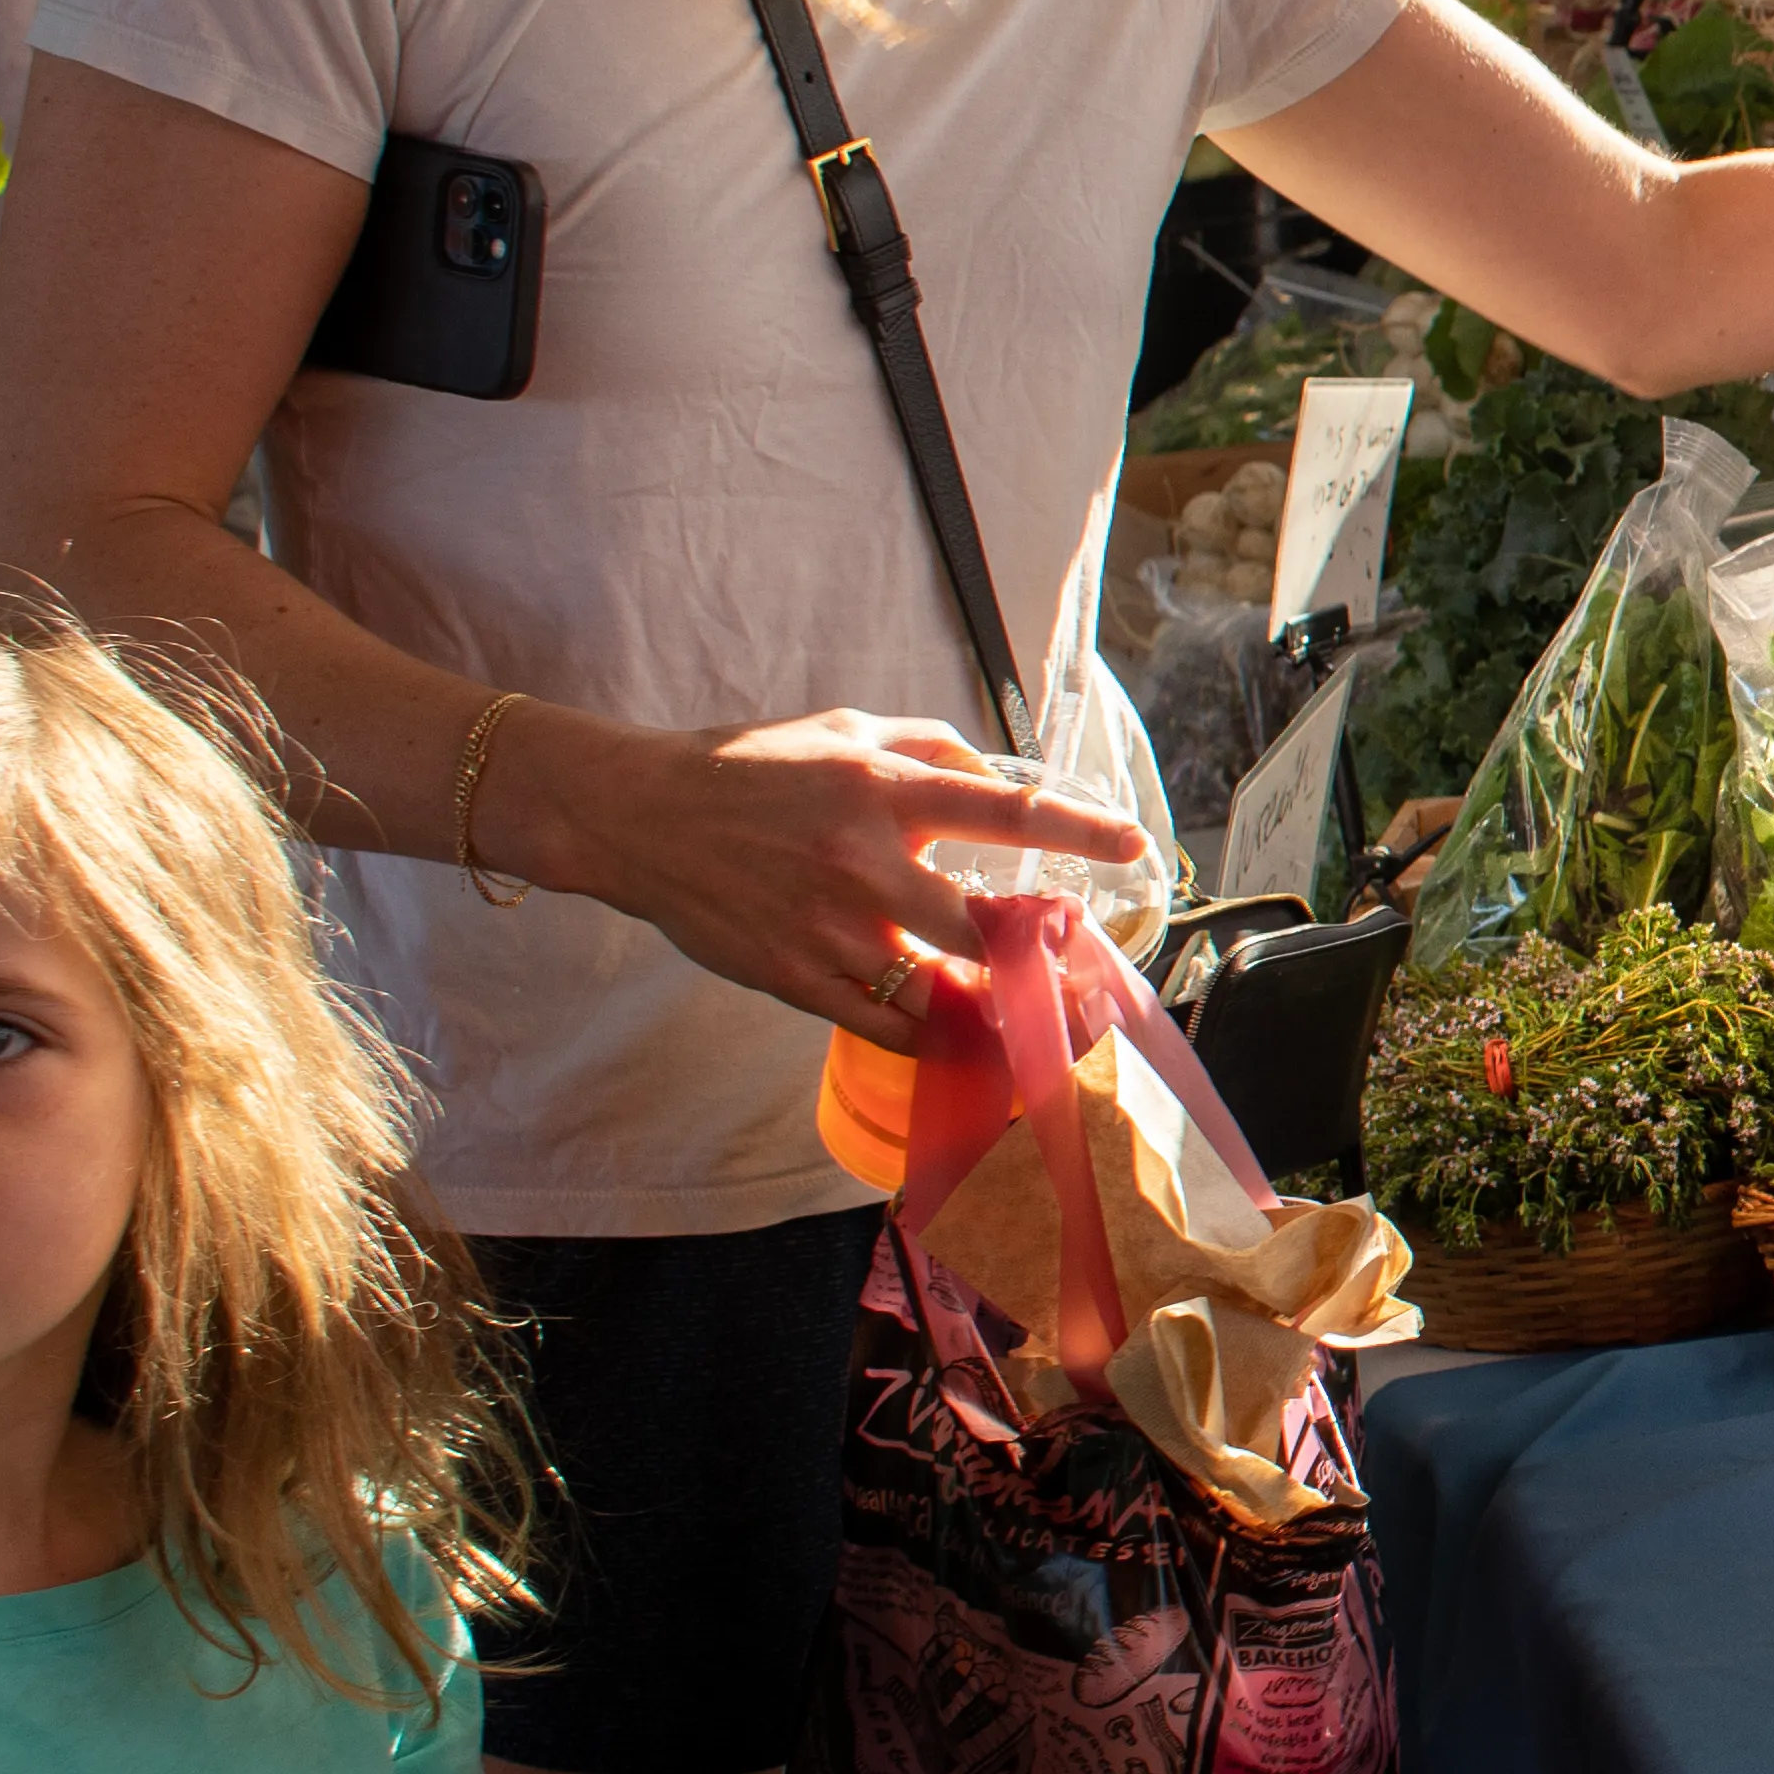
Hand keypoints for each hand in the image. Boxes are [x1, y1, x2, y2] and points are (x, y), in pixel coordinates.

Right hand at [528, 706, 1151, 1051]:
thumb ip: (928, 747)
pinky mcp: (794, 977)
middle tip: (1086, 972)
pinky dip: (932, 1040)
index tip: (1134, 846)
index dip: (1077, 832)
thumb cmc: (748, 767)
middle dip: (1044, 958)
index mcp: (882, 793)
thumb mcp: (843, 730)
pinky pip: (882, 1027)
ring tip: (1038, 1024)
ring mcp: (828, 930)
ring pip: (938, 995)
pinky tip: (966, 1043)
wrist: (639, 817)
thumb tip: (998, 776)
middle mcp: (864, 864)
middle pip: (981, 928)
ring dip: (994, 1014)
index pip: (1003, 813)